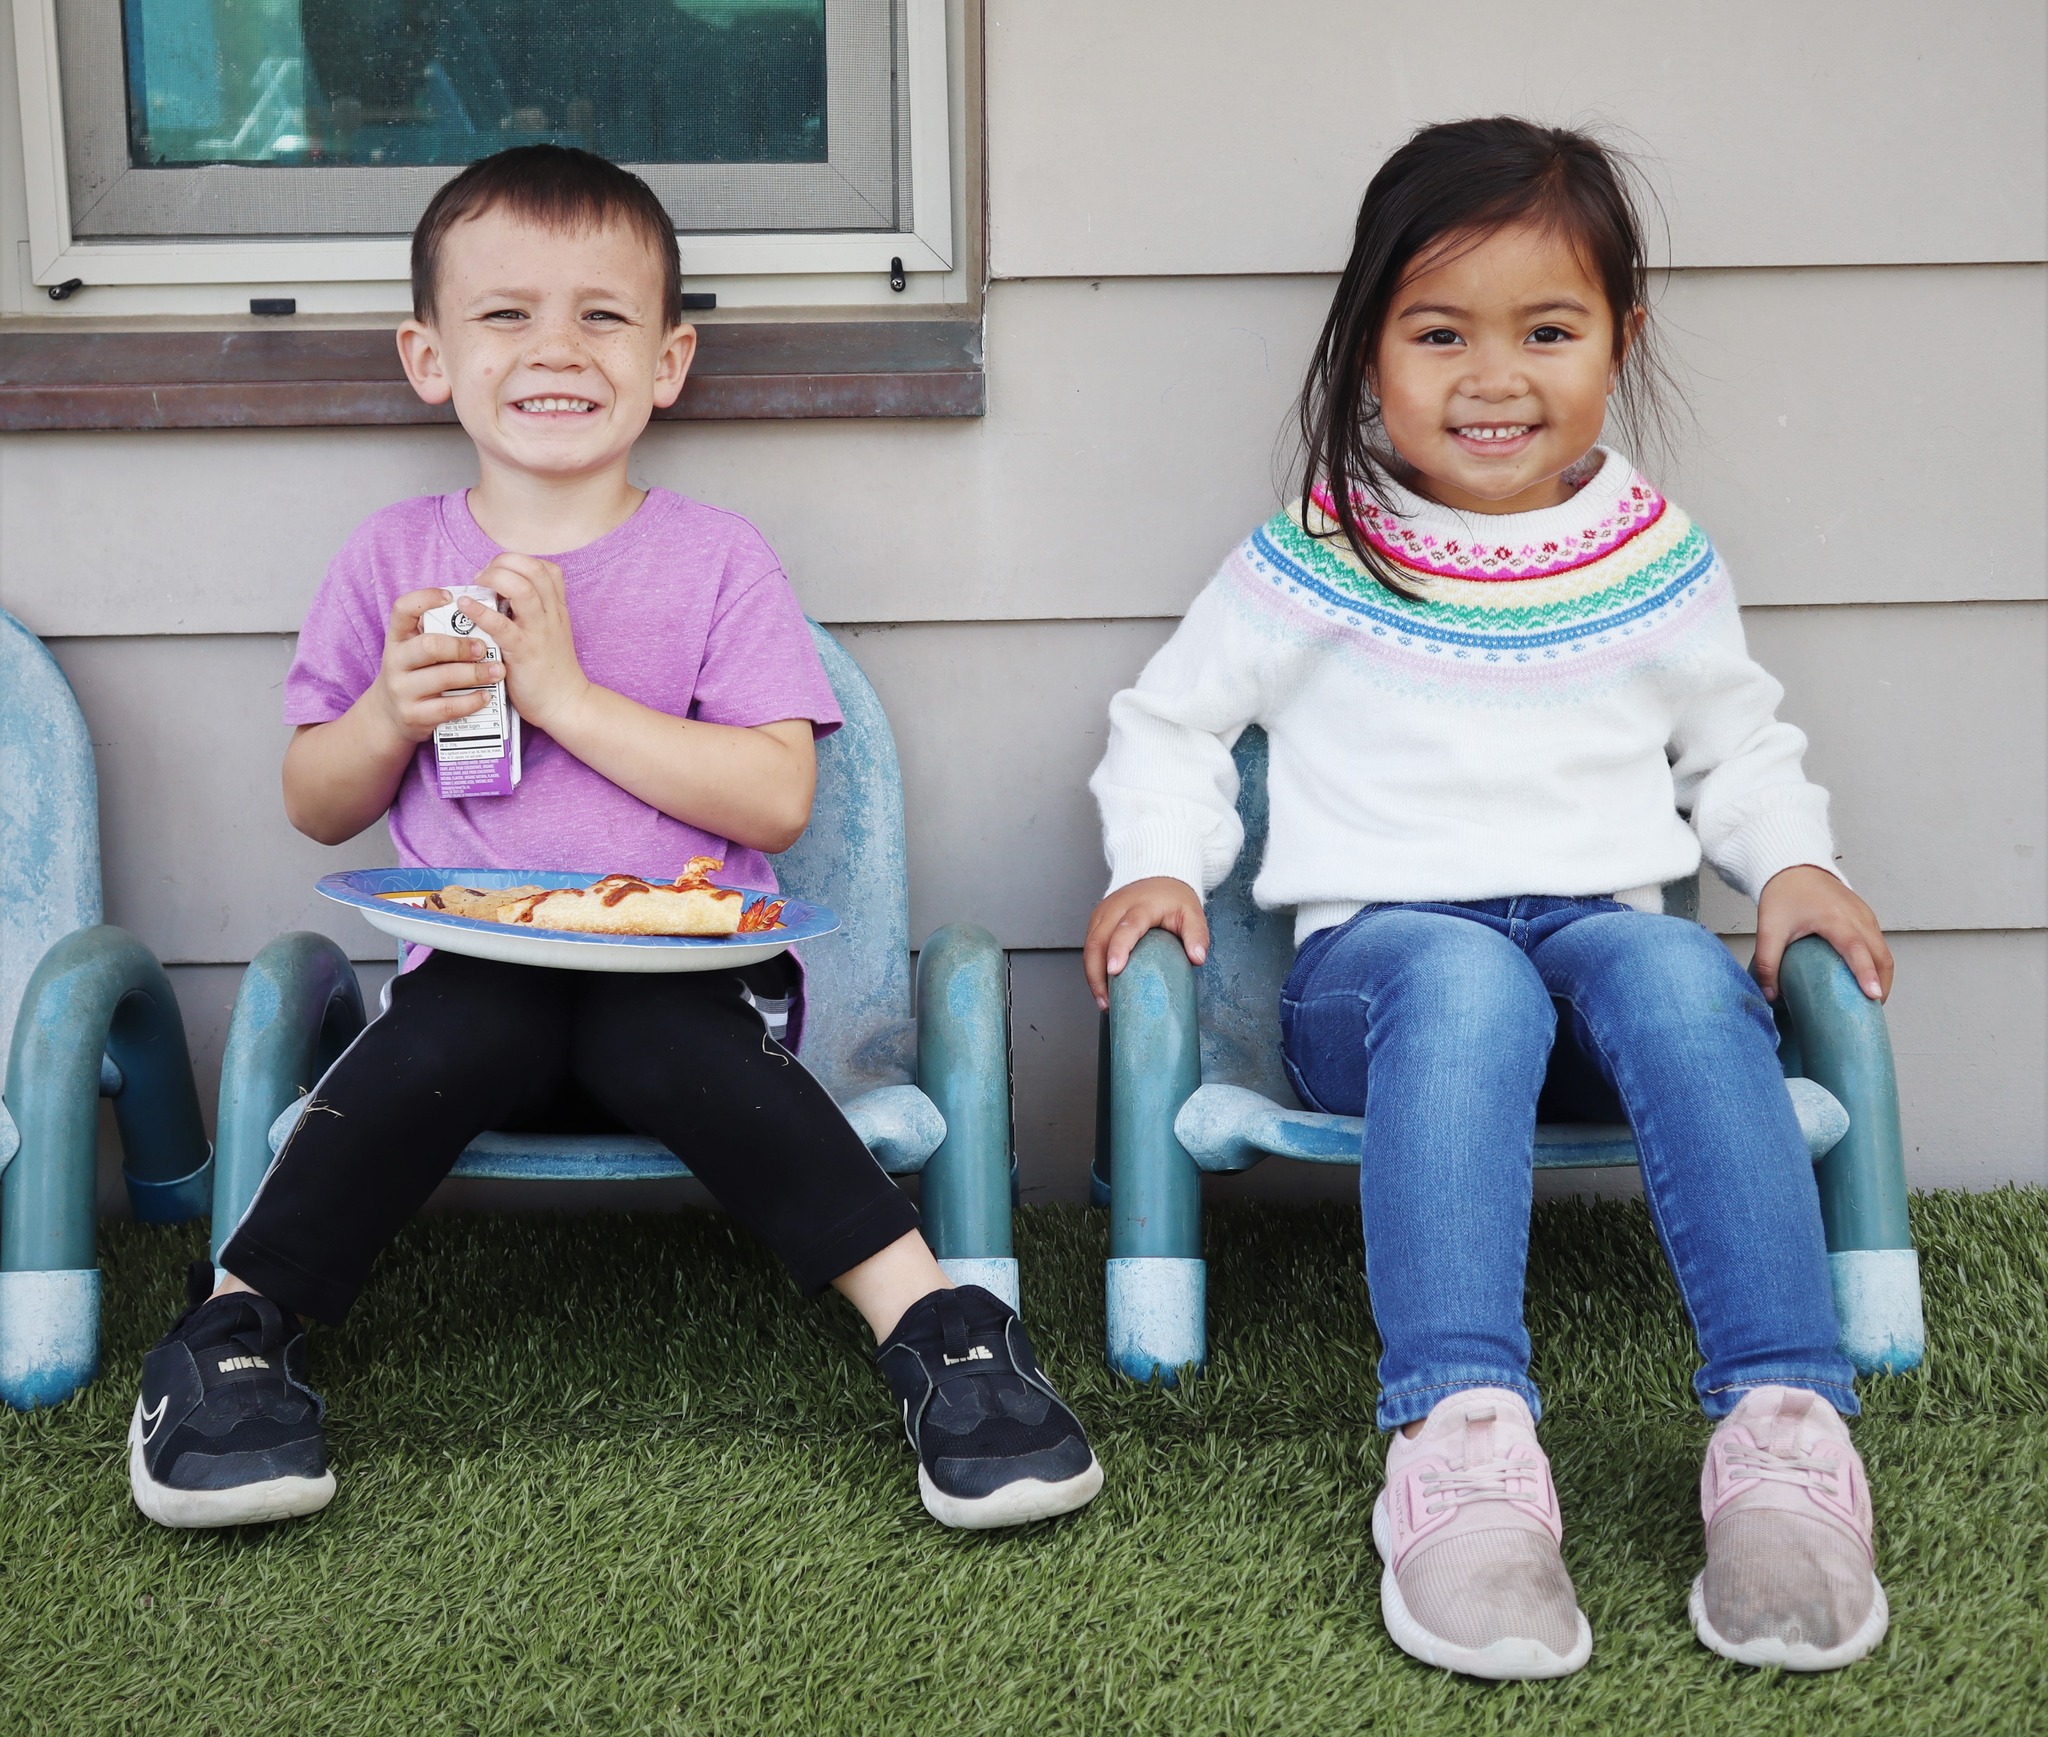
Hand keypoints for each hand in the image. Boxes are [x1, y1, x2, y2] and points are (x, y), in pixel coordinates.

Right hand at [369, 587, 506, 744]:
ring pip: (443, 678)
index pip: (403, 608)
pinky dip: (471, 701)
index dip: (425, 598)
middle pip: (429, 646)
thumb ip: (439, 634)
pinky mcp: (414, 715)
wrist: (390, 716)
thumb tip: (482, 614)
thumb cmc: (415, 673)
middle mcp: (395, 661)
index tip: (452, 597)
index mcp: (397, 637)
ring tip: (497, 671)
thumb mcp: (415, 650)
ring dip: (475, 674)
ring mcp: (402, 690)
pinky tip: (486, 696)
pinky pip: (448, 707)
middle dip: (462, 646)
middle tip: (484, 648)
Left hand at [455, 554, 590, 733]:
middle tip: (483, 576)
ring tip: (477, 584)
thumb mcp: (551, 634)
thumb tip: (500, 599)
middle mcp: (551, 615)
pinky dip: (479, 610)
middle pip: (533, 569)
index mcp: (557, 609)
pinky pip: (501, 624)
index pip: (546, 568)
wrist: (566, 703)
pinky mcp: (523, 652)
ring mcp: (538, 632)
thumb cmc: (552, 671)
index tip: (500, 571)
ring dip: (494, 578)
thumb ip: (533, 614)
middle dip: (504, 563)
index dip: (519, 561)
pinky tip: (465, 606)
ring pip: (522, 588)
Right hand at [1083, 876, 1209, 1009]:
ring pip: (1089, 946)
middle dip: (1097, 974)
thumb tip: (1197, 958)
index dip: (1118, 949)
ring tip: (1103, 1000)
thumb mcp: (1192, 912)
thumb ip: (1197, 935)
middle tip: (1107, 1001)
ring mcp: (1103, 913)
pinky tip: (1101, 986)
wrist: (1157, 877)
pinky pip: (1089, 946)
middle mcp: (1117, 907)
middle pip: (1098, 941)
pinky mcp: (1096, 920)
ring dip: (1092, 975)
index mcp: (1141, 905)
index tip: (1115, 971)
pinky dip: (1092, 968)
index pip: (1126, 928)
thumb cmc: (1172, 898)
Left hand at [1753, 864, 1892, 1002]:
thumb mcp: (1769, 928)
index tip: (1873, 996)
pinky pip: (1879, 944)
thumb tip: (1769, 995)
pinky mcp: (1866, 917)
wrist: (1793, 866)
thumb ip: (1767, 962)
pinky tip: (1867, 979)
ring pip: (1884, 951)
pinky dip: (1879, 963)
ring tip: (1870, 1001)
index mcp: (1835, 919)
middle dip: (1880, 985)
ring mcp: (1865, 916)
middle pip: (1881, 956)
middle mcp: (1857, 917)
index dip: (1867, 974)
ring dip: (1882, 976)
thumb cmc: (1783, 894)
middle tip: (1869, 1012)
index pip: (1858, 950)